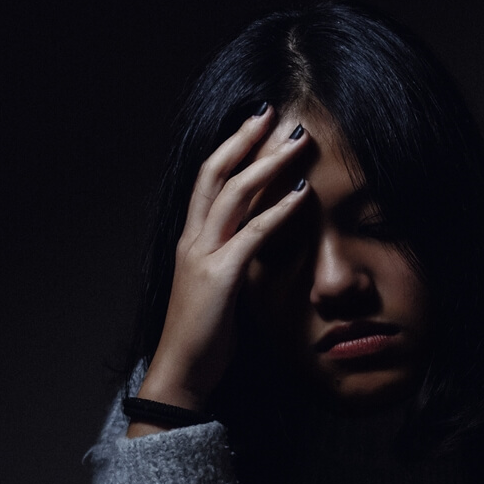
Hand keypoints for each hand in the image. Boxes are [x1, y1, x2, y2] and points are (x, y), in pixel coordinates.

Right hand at [129, 106, 308, 435]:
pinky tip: (302, 193)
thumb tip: (256, 238)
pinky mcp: (220, 277)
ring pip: (233, 195)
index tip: (254, 123)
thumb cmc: (202, 332)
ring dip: (267, 164)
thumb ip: (229, 254)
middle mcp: (193, 239)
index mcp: (191, 238)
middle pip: (216, 173)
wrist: (181, 371)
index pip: (209, 179)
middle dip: (244, 139)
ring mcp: (203, 255)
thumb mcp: (215, 284)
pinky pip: (252, 234)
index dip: (230, 147)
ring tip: (296, 142)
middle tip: (272, 111)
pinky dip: (279, 210)